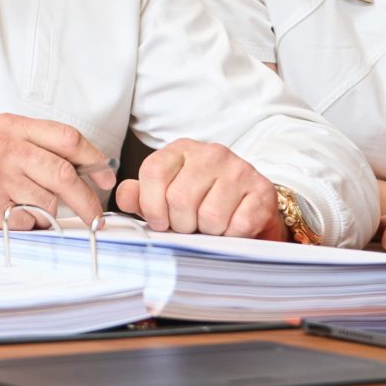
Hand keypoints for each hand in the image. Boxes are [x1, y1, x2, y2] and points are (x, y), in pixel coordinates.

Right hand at [0, 114, 112, 227]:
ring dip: (52, 213)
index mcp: (11, 127)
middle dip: (87, 198)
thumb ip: (36, 141)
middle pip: (63, 174)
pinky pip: (27, 221)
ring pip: (48, 203)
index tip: (106, 175)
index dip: (93, 158)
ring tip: (35, 207)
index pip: (66, 138)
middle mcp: (4, 151)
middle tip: (96, 213)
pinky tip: (14, 214)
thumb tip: (85, 166)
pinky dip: (29, 224)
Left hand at [116, 139, 280, 237]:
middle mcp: (211, 153)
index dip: (151, 205)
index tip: (159, 221)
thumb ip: (140, 195)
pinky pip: (238, 225)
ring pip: (209, 215)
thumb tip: (124, 196)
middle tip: (189, 226)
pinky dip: (231, 236)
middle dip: (180, 224)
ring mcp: (239, 169)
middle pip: (179, 198)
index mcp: (181, 150)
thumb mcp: (165, 195)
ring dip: (207, 232)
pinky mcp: (262, 190)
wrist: (249, 208)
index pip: (153, 171)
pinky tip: (231, 227)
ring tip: (210, 226)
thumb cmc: (201, 202)